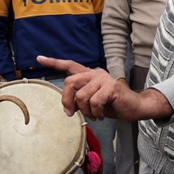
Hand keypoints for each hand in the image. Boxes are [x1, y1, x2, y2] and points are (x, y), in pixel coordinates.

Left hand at [36, 56, 171, 120]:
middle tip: (71, 113)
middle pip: (70, 83)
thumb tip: (67, 108)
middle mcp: (95, 73)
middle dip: (67, 100)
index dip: (54, 62)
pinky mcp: (111, 87)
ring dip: (85, 111)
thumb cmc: (113, 105)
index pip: (70, 65)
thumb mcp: (92, 102)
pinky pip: (94, 102)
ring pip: (81, 96)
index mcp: (90, 75)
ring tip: (94, 115)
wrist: (134, 107)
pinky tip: (102, 115)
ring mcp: (103, 79)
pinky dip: (96, 113)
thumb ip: (79, 100)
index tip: (39, 58)